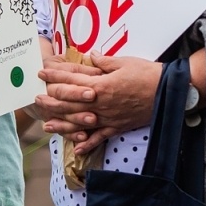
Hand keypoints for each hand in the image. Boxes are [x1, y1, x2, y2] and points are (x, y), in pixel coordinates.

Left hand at [37, 54, 163, 155]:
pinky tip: (77, 148)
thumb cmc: (148, 74)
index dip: (54, 77)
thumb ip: (104, 61)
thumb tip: (91, 56)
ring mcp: (109, 118)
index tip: (41, 73)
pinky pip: (100, 137)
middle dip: (51, 101)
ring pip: (80, 123)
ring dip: (62, 125)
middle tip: (36, 99)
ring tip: (47, 125)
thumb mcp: (125, 62)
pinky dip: (88, 144)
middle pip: (69, 104)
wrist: (170, 91)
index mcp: (101, 86)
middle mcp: (101, 104)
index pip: (71, 82)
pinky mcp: (119, 126)